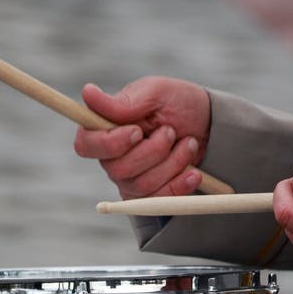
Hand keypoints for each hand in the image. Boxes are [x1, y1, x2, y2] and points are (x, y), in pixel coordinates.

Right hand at [74, 77, 210, 198]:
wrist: (207, 127)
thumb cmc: (177, 104)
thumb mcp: (155, 93)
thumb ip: (123, 101)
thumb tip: (87, 93)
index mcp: (104, 129)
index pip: (86, 145)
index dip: (109, 143)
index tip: (137, 131)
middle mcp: (112, 159)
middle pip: (118, 170)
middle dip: (153, 151)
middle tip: (171, 131)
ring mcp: (129, 180)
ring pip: (142, 185)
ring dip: (172, 163)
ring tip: (188, 143)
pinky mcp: (149, 197)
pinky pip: (159, 201)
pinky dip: (179, 184)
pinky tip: (193, 172)